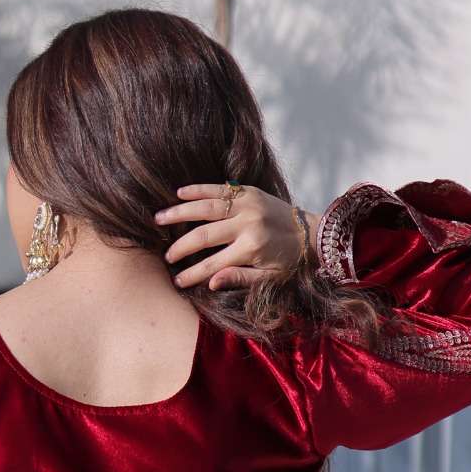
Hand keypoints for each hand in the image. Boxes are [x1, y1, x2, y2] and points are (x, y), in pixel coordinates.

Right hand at [154, 183, 308, 290]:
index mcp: (252, 248)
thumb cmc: (289, 261)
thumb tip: (210, 283)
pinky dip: (198, 189)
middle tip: (166, 255)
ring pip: (206, 207)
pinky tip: (179, 193)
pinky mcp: (249, 192)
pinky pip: (219, 188)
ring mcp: (247, 205)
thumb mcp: (269, 278)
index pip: (213, 264)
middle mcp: (247, 224)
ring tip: (158, 219)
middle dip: (181, 246)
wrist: (312, 233)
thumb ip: (240, 278)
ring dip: (180, 213)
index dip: (192, 274)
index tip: (177, 281)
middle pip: (204, 235)